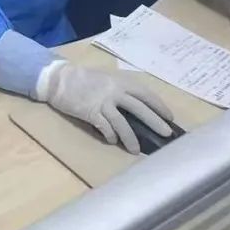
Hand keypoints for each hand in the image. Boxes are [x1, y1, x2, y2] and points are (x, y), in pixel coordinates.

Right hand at [36, 63, 172, 154]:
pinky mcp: (91, 113)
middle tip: (166, 134)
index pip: (146, 94)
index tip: (169, 117)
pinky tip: (112, 141)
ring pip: (122, 123)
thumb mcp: (107, 79)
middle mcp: (115, 92)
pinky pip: (105, 128)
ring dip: (131, 138)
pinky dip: (110, 136)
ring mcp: (103, 103)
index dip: (159, 106)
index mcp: (121, 82)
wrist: (59, 80)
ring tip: (135, 150)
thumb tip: (136, 105)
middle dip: (155, 122)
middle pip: (140, 109)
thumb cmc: (83, 79)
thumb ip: (121, 89)